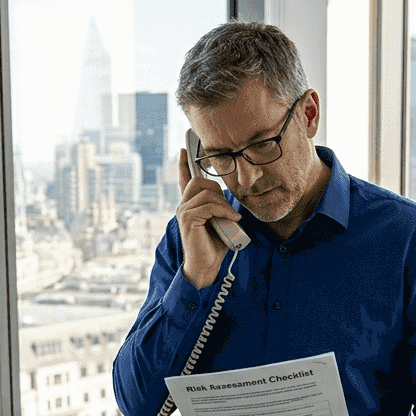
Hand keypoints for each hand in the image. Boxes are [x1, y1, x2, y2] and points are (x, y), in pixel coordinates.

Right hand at [177, 146, 242, 288]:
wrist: (206, 266)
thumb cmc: (215, 246)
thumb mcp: (221, 222)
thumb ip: (221, 208)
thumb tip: (232, 200)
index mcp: (190, 205)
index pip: (184, 180)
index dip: (183, 164)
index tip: (184, 149)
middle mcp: (183, 206)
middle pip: (198, 181)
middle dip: (218, 190)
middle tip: (228, 208)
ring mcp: (183, 211)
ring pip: (205, 193)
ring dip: (223, 204)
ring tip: (232, 217)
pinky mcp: (188, 219)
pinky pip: (209, 206)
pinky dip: (224, 211)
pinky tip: (232, 219)